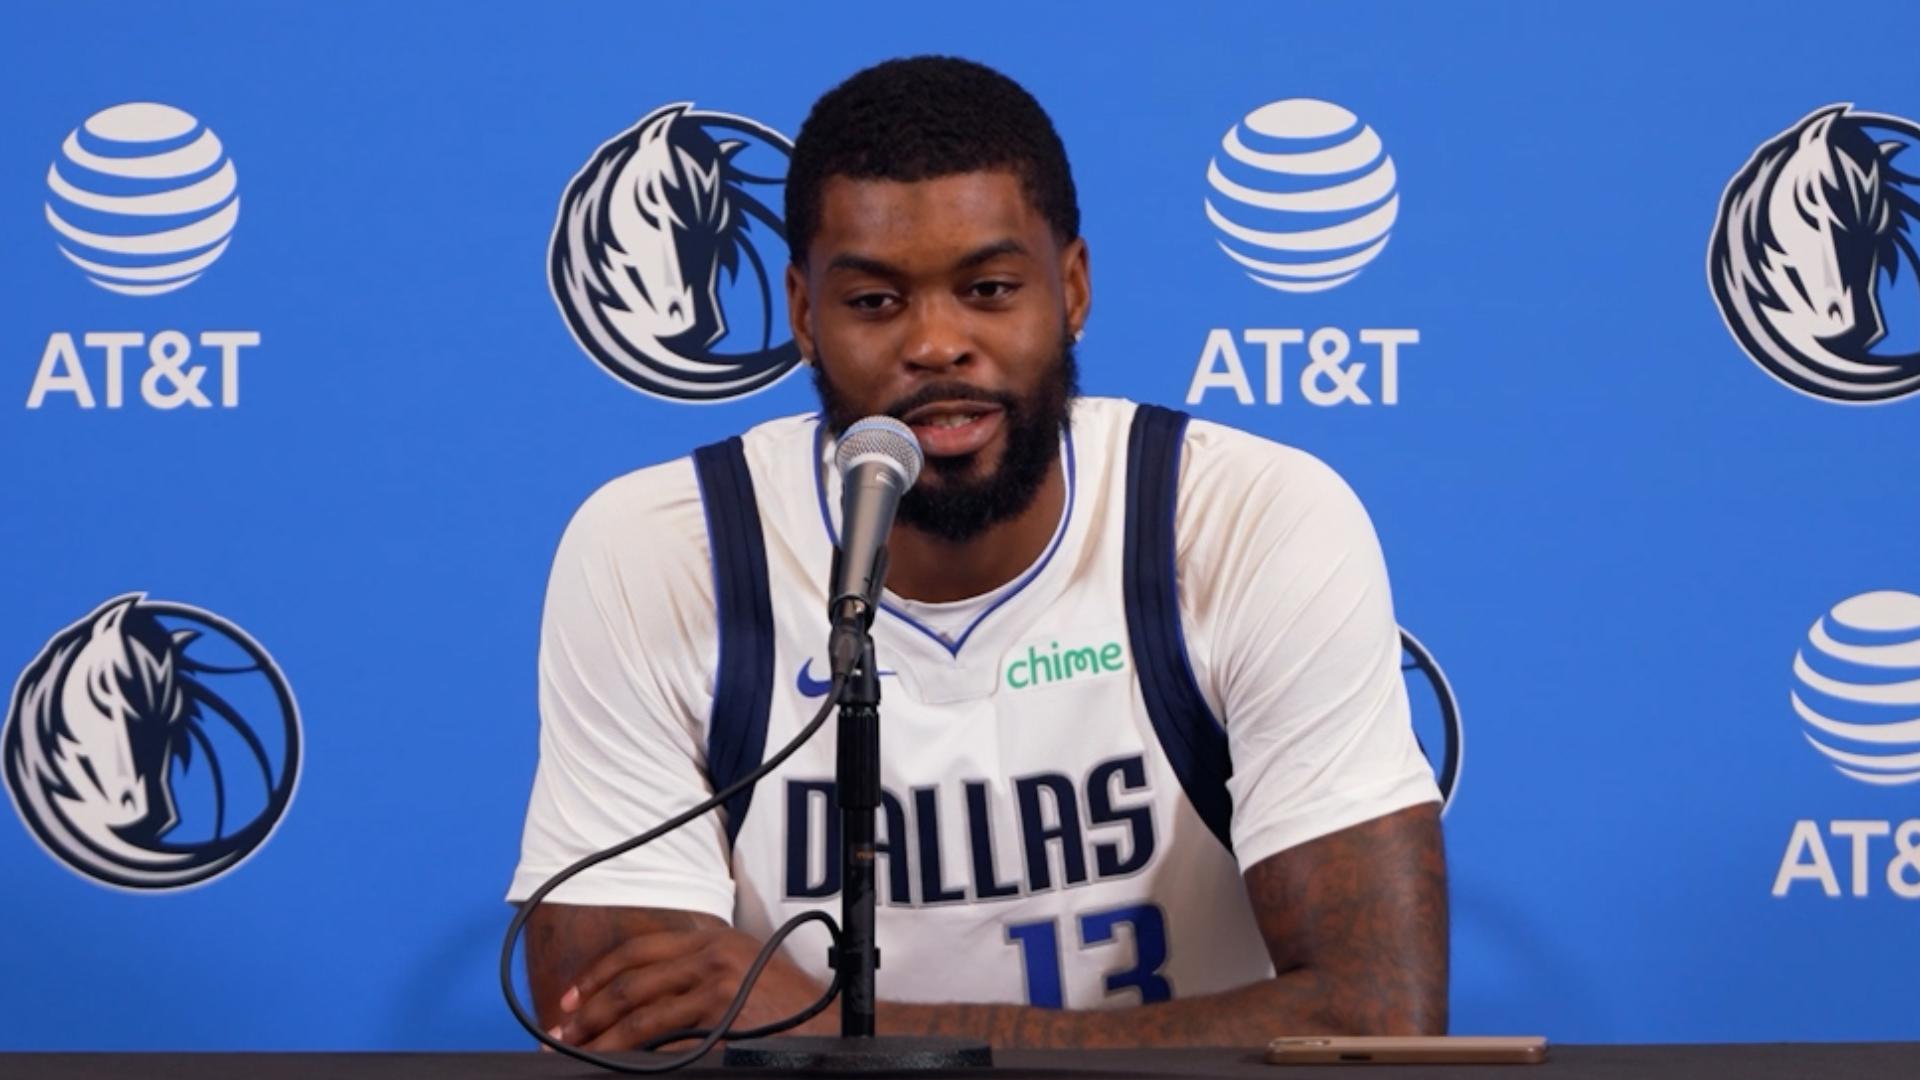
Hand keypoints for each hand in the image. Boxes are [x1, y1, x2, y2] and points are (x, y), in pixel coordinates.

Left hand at [552, 922, 837, 1050]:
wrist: (830, 1022)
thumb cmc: (786, 1005)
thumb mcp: (741, 968)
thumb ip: (698, 969)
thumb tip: (643, 995)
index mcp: (711, 937)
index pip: (638, 949)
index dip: (597, 973)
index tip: (570, 996)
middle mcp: (710, 953)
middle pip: (630, 979)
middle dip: (587, 1008)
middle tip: (561, 1030)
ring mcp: (715, 983)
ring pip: (638, 1011)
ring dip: (600, 1036)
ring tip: (578, 1051)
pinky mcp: (720, 1015)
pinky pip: (662, 1037)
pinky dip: (632, 1053)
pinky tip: (616, 1064)